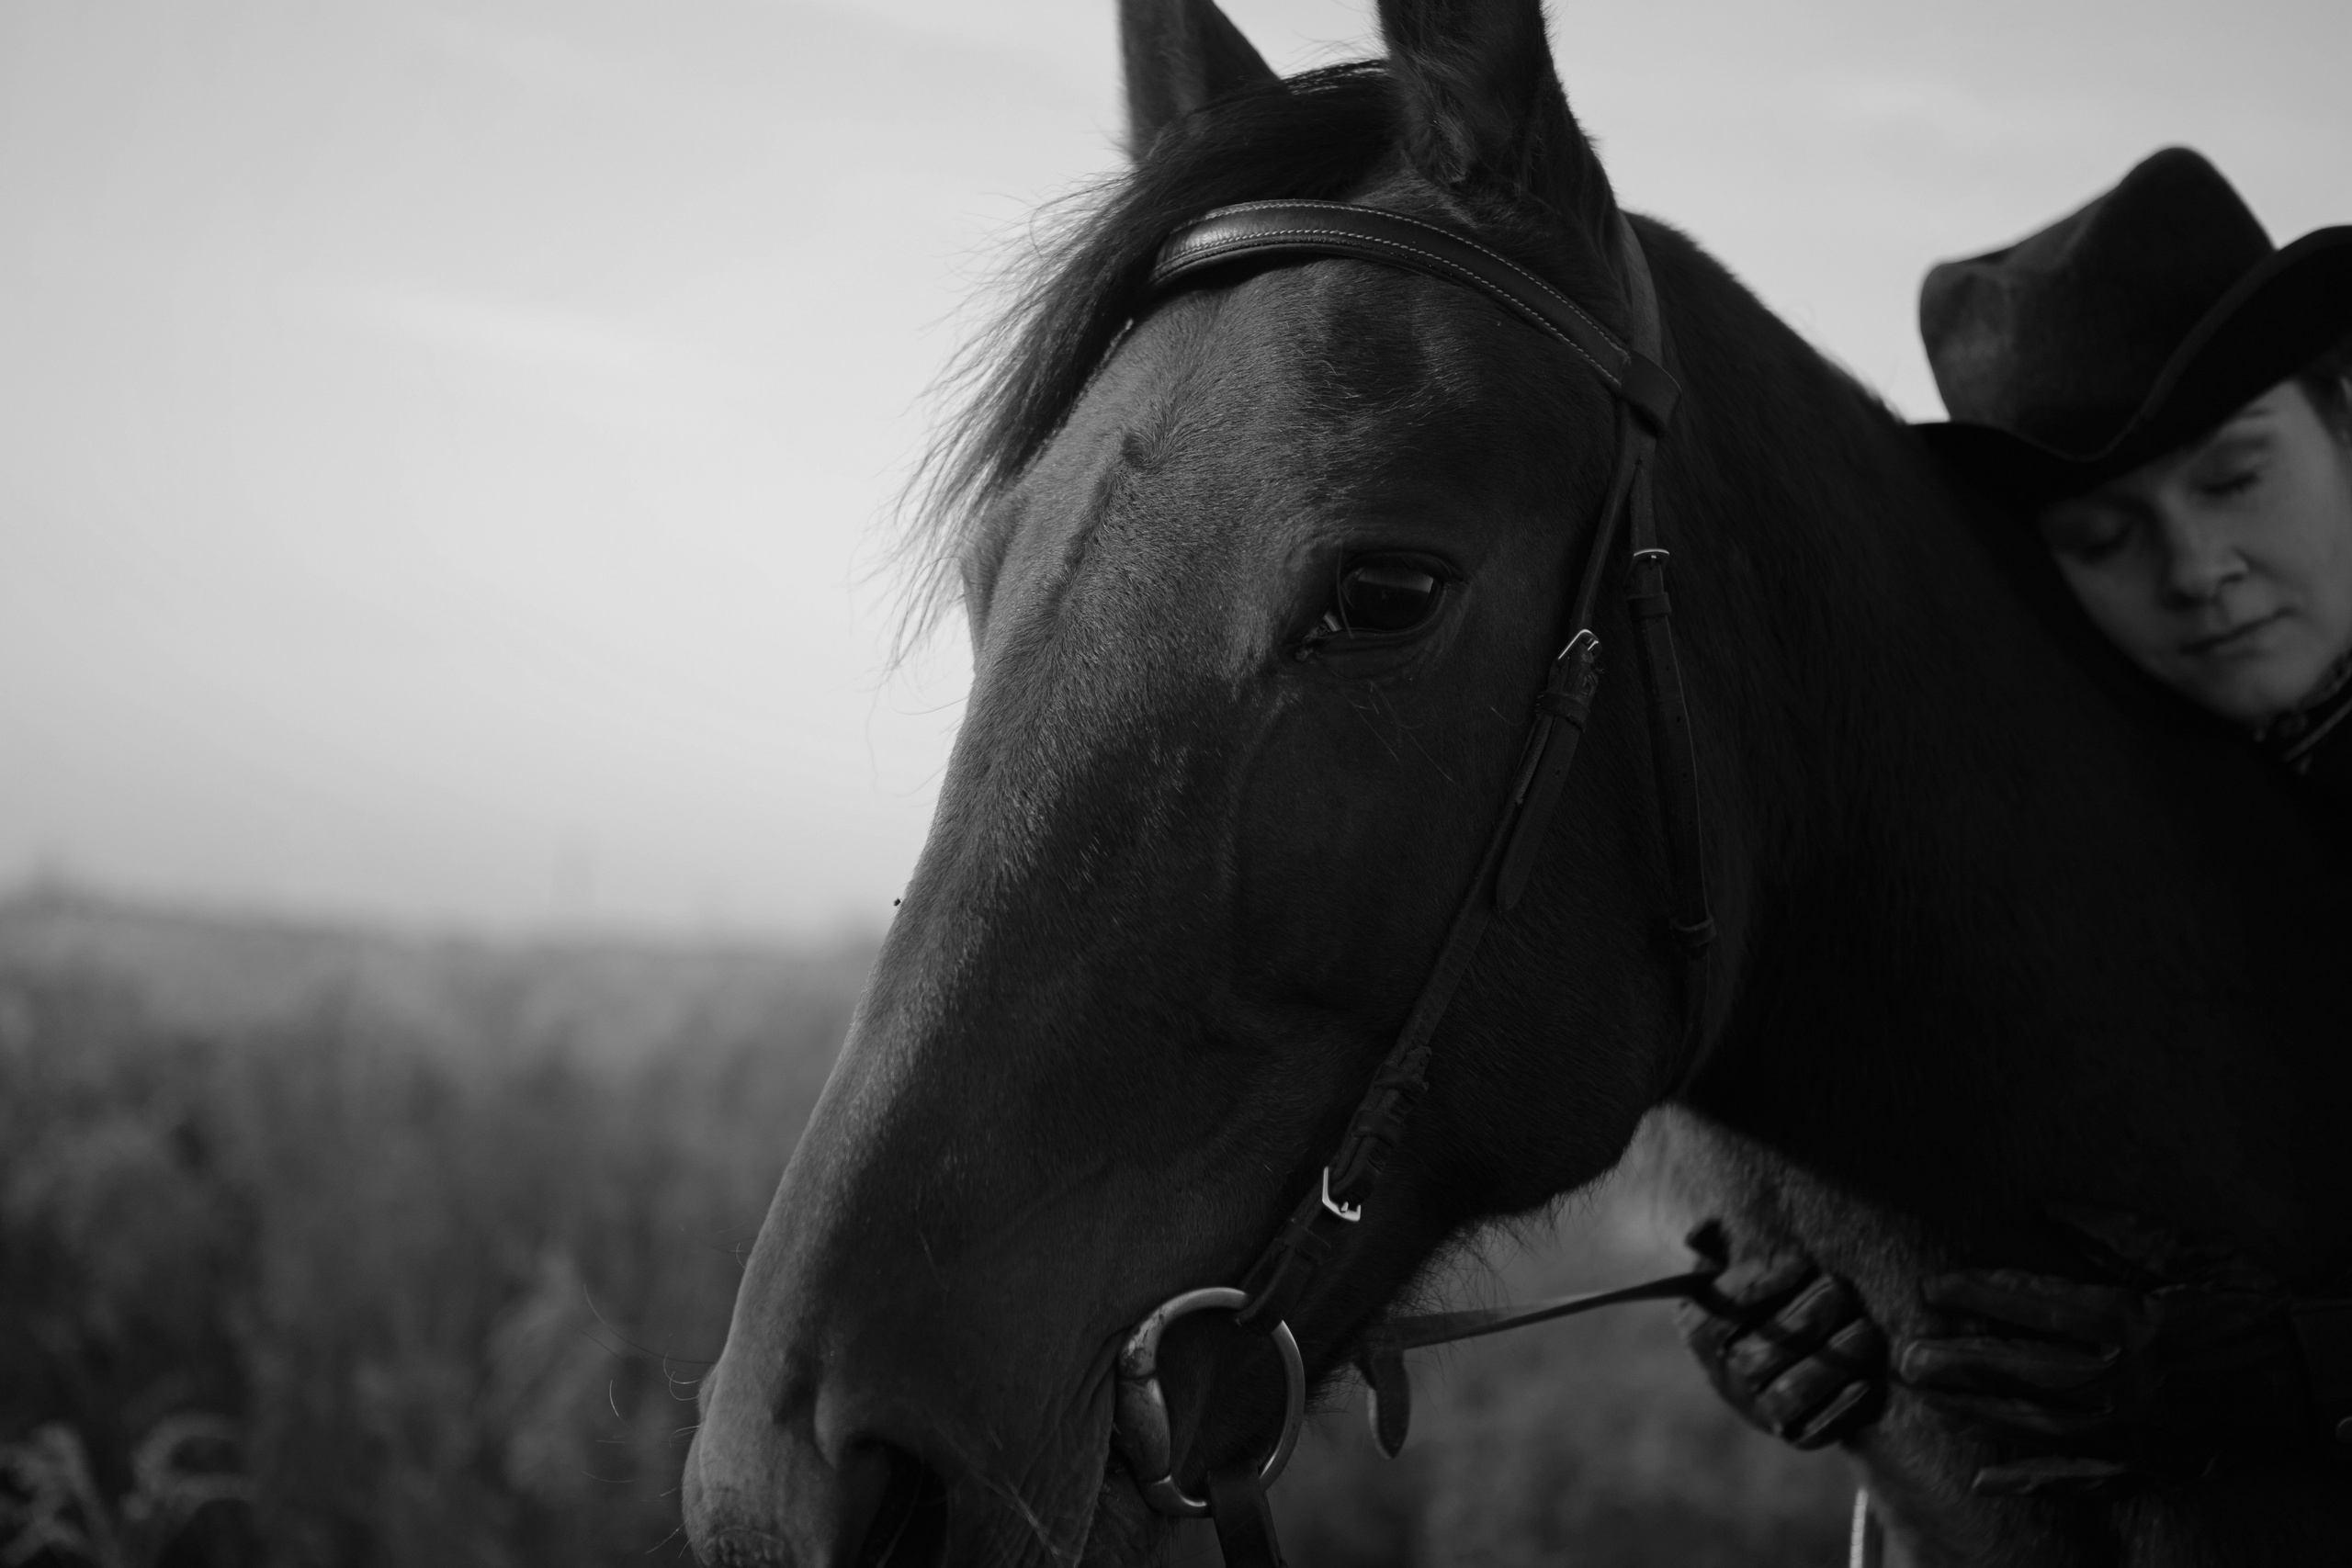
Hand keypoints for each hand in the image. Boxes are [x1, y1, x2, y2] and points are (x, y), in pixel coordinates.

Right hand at [1677, 1220, 1887, 1449]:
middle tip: (1841, 1290)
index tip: (1800, 1262)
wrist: (1792, 1347)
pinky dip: (1843, 1408)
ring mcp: (1756, 1411)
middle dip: (1804, 1320)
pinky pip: (1816, 1430)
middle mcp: (1723, 1376)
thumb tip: (1704, 1231)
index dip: (1756, 1289)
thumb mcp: (1736, 1260)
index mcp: (1699, 1331)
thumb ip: (1722, 1241)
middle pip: (1757, 1355)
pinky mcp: (1794, 1435)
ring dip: (1829, 1363)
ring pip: (1788, 1394)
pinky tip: (1871, 1380)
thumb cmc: (1767, 1289)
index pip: (1717, 1315)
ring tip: (1866, 1331)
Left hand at [1898, 1206, 2319, 1494]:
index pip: (2034, 1306)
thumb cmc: (2249, 1304)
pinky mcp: (2151, 1467)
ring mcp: (2135, 1431)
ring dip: (1975, 1412)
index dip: (1977, 1294)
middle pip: (2021, 1371)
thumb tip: (2044, 1207)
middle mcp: (2125, 1381)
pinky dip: (2031, 1483)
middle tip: (1904, 1356)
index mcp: (2131, 1322)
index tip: (1931, 1287)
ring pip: (2036, 1426)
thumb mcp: (2186, 1254)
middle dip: (1958, 1361)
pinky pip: (2081, 1480)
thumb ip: (2110, 1234)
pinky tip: (1985, 1478)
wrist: (2315, 1376)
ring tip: (1927, 1399)